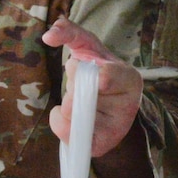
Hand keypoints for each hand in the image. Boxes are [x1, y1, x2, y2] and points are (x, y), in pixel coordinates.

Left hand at [41, 17, 142, 158]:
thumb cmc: (97, 69)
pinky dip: (61, 125)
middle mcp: (128, 106)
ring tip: (78, 101)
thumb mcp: (88, 45)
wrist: (110, 102)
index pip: (107, 77)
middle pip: (81, 97)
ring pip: (72, 116)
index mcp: (129, 78)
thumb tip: (48, 35)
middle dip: (72, 88)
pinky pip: (72, 138)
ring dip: (66, 106)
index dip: (90, 75)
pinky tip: (69, 116)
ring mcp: (116, 129)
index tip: (75, 64)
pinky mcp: (101, 145)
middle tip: (80, 86)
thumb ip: (70, 32)